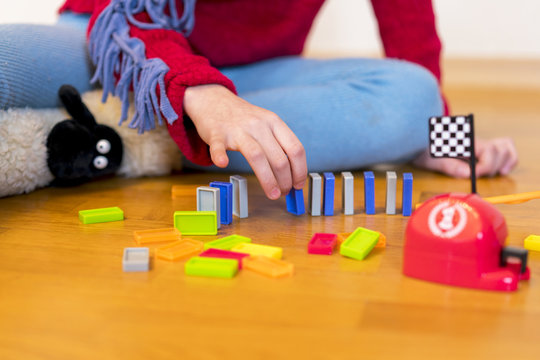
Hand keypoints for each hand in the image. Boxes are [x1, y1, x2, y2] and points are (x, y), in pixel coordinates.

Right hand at [183, 84, 306, 199]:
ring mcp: (237, 129)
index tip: (298, 184)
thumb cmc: (243, 118)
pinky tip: (223, 164)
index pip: (295, 149)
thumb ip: (278, 145)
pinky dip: (220, 156)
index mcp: (274, 122)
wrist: (214, 100)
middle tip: (284, 193)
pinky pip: (219, 146)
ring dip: (268, 179)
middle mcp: (259, 125)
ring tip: (273, 194)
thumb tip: (292, 175)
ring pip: (257, 156)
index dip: (300, 170)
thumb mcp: (266, 123)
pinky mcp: (217, 133)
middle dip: (285, 181)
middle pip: (279, 158)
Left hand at [412, 137, 517, 177]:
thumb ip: (449, 165)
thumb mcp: (431, 158)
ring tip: (495, 173)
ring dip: (504, 162)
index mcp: (465, 141)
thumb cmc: (423, 150)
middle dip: (492, 166)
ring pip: (505, 147)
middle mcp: (475, 140)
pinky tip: (503, 170)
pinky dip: (508, 158)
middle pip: (499, 150)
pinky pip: (503, 147)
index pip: (487, 151)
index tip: (474, 175)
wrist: (417, 140)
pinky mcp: (480, 148)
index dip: (485, 166)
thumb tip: (468, 173)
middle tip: (478, 175)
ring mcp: (479, 144)